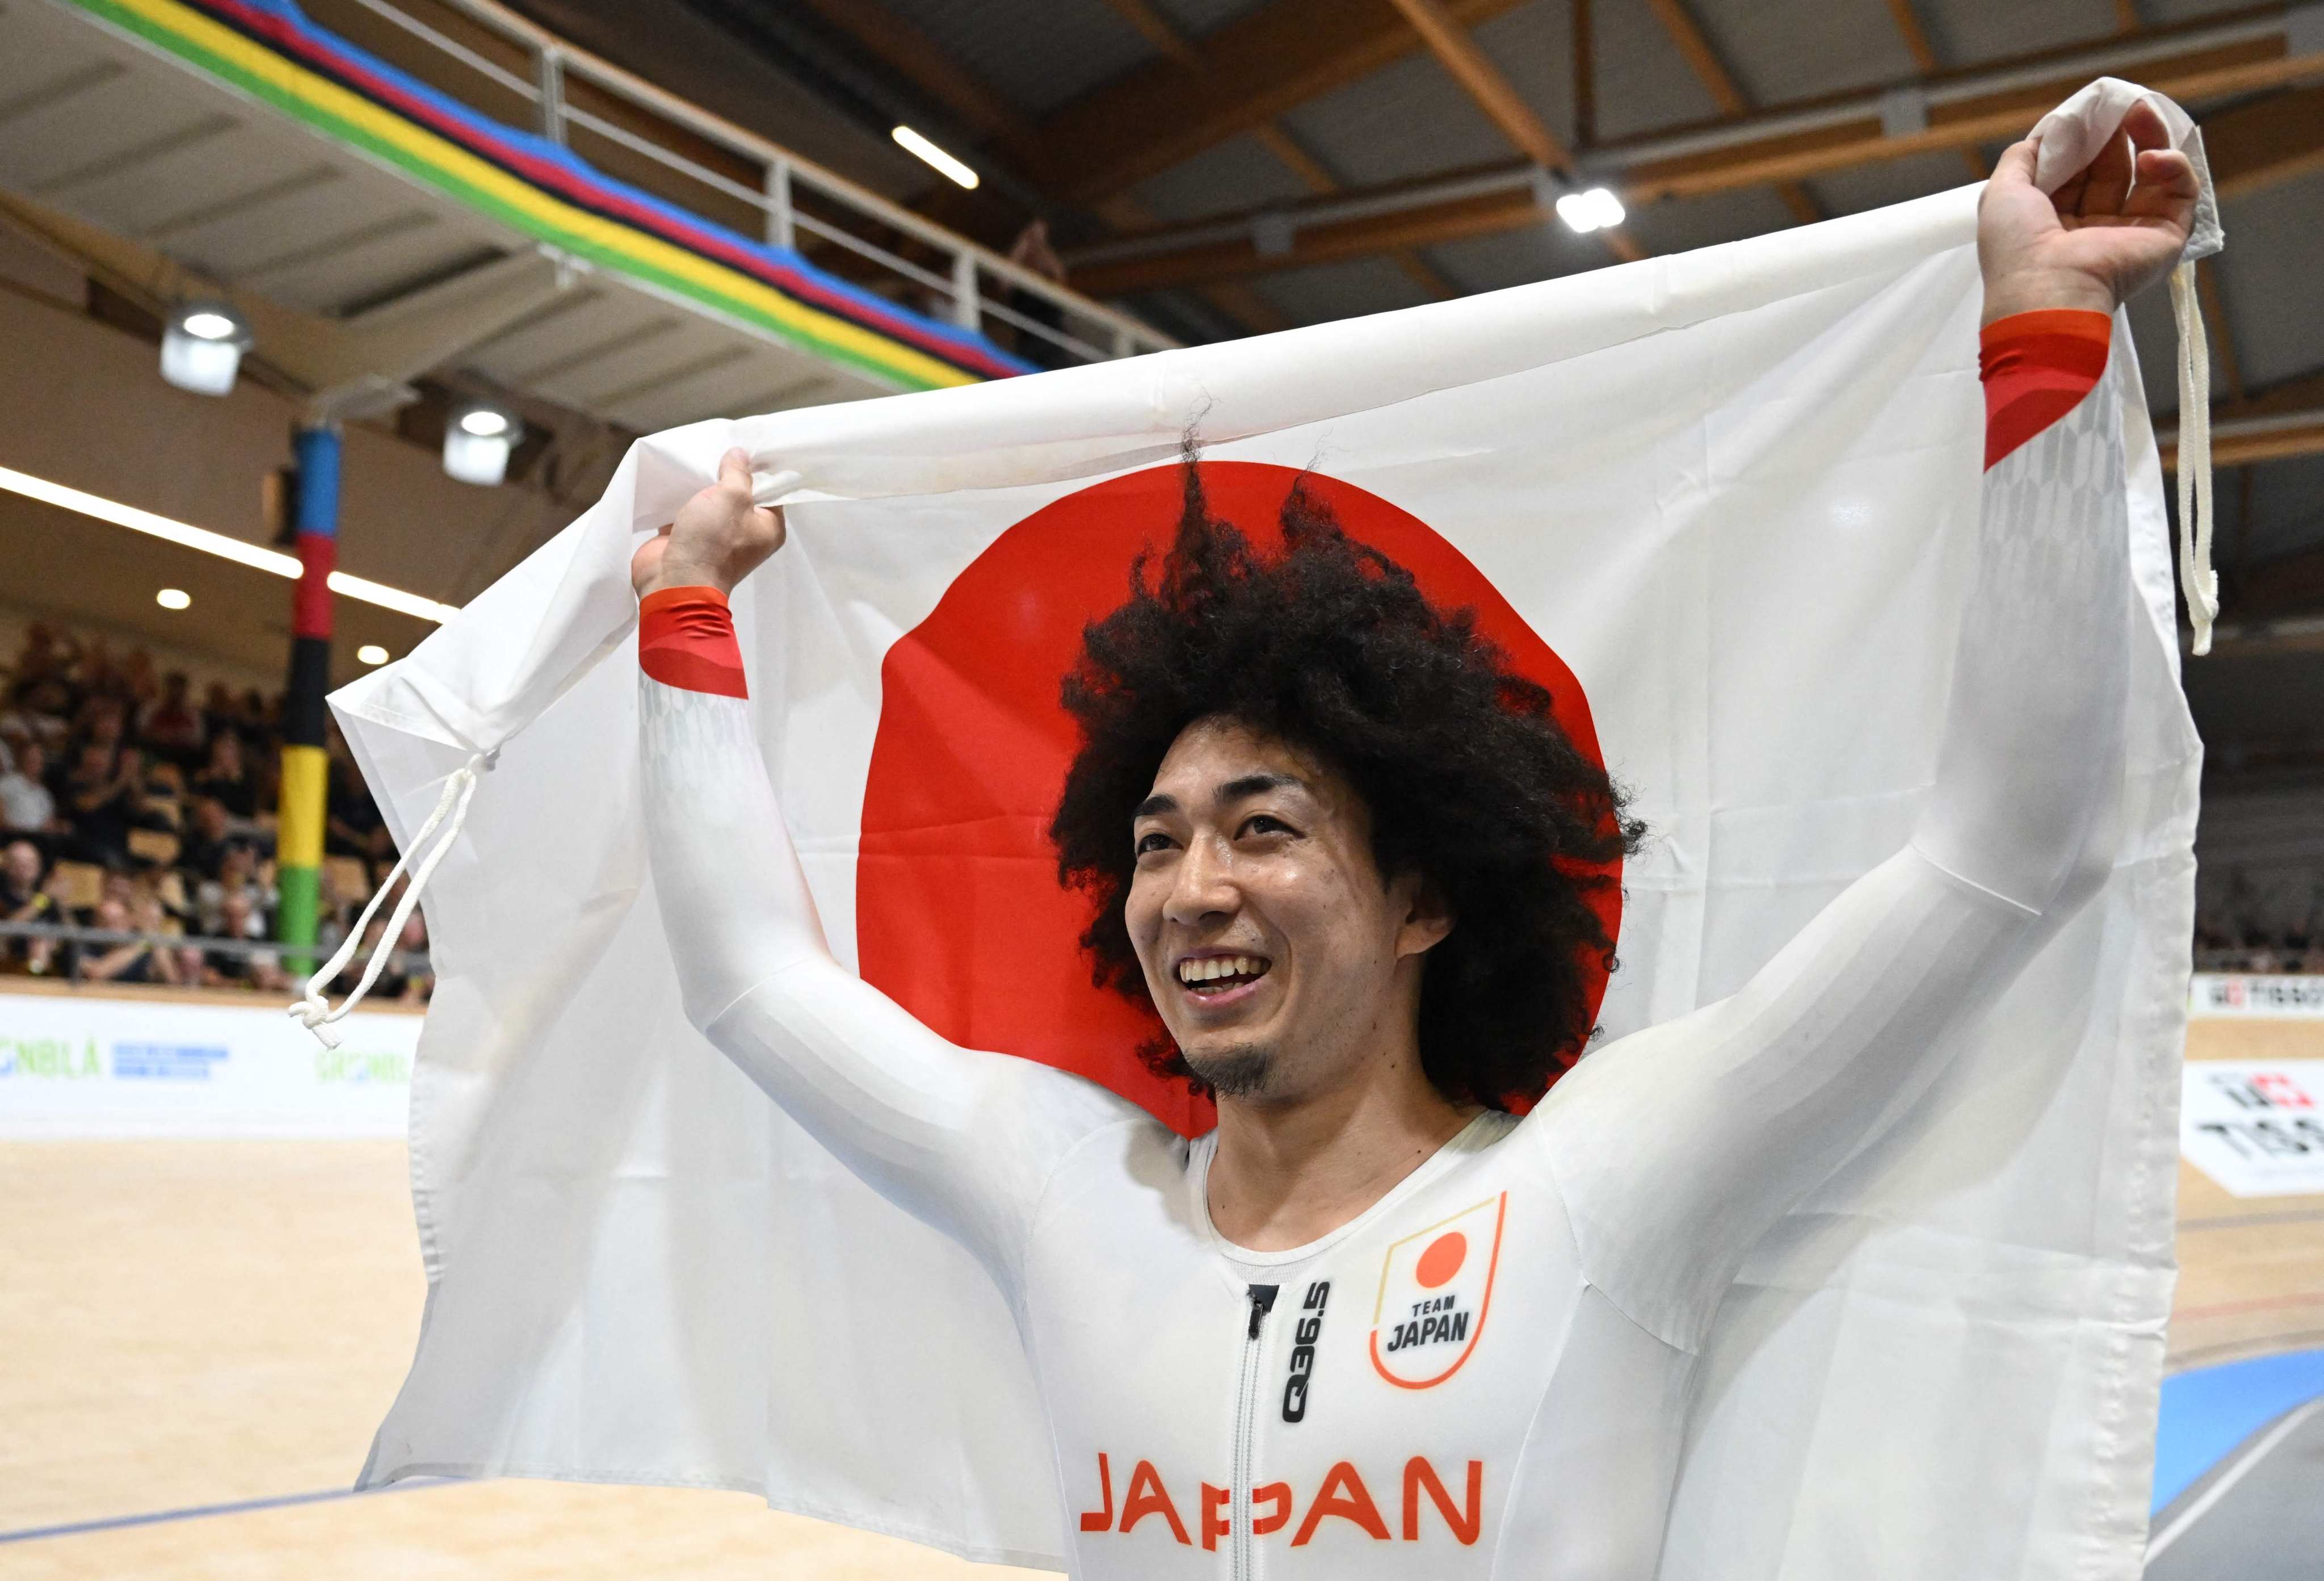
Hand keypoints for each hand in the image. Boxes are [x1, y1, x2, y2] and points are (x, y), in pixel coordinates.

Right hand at [630, 448, 786, 597]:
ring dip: (702, 484)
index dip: (759, 467)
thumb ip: (738, 472)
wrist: (674, 581)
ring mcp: (717, 537)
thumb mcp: (733, 497)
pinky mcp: (691, 538)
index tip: (745, 445)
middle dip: (727, 472)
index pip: (772, 490)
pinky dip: (683, 497)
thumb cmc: (714, 540)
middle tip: (717, 446)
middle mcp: (747, 533)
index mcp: (769, 527)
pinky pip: (689, 511)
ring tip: (695, 456)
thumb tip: (741, 454)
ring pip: (712, 502)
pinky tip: (676, 475)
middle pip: (740, 494)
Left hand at [1978, 99, 2197, 325]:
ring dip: (2149, 137)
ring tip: (2140, 112)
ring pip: (2150, 175)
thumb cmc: (2017, 248)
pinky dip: (2173, 166)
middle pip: (2114, 168)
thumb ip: (2020, 159)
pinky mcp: (2165, 236)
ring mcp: (2131, 233)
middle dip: (2116, 133)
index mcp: (2055, 222)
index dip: (2084, 139)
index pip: (2077, 171)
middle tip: (2121, 102)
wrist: (2047, 292)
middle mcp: (2094, 229)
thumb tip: (2045, 133)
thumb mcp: (2002, 193)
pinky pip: (2181, 192)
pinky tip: (2150, 158)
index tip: (2089, 110)